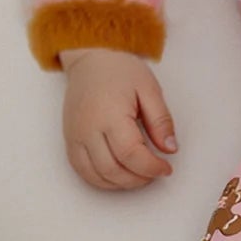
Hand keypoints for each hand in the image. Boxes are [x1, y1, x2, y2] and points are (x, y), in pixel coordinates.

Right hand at [58, 47, 177, 190]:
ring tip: (140, 175)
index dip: (151, 167)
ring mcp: (76, 136)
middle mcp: (89, 129)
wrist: (90, 57)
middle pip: (113, 170)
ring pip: (96, 176)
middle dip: (138, 178)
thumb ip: (161, 121)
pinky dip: (101, 180)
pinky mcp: (70, 139)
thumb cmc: (120, 69)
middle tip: (155, 173)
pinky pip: (81, 170)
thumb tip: (170, 149)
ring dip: (121, 184)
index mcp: (111, 115)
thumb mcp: (149, 89)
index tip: (166, 168)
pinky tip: (118, 176)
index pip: (131, 154)